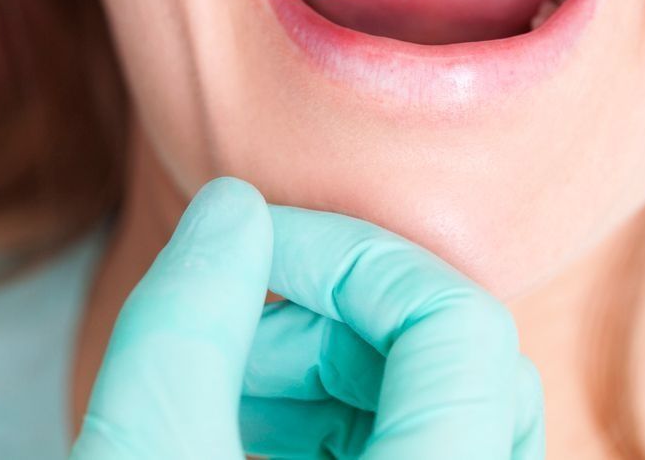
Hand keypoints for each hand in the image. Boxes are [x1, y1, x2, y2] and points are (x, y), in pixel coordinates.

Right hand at [69, 177, 545, 458]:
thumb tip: (231, 210)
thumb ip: (184, 327)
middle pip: (460, 354)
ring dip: (337, 363)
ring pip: (447, 403)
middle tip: (232, 330)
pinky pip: (425, 448)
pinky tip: (255, 434)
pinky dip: (345, 419)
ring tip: (231, 387)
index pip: (456, 322)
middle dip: (335, 312)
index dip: (346, 257)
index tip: (247, 253)